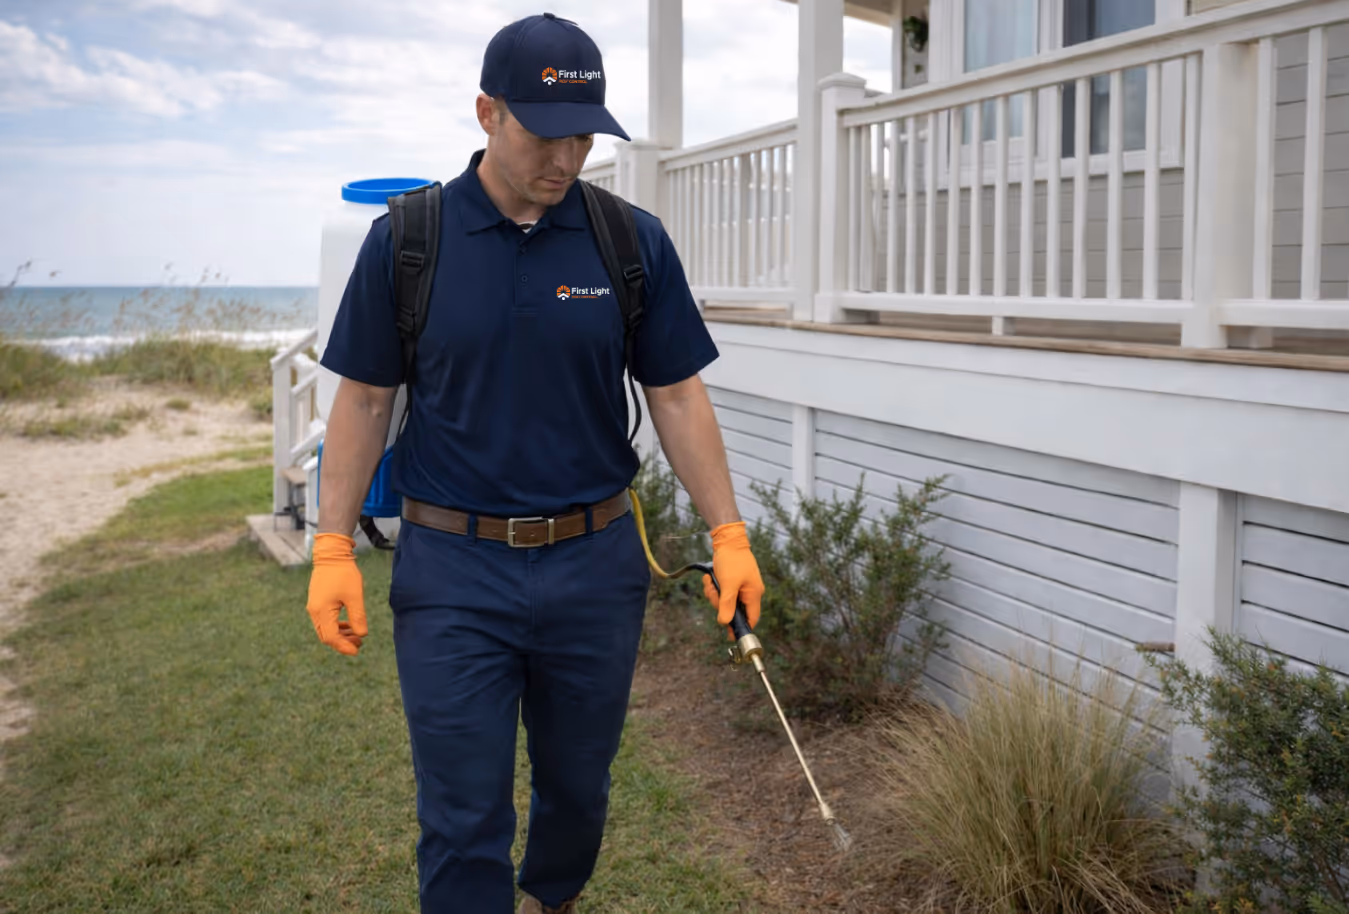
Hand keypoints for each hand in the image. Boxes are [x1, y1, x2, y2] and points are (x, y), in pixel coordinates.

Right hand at [306, 533, 367, 655]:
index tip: (357, 650)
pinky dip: (336, 626)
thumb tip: (362, 635)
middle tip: (359, 643)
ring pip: (325, 629)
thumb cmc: (344, 573)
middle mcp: (314, 611)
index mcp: (321, 611)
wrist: (331, 554)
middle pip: (326, 636)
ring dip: (340, 635)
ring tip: (356, 635)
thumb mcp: (355, 596)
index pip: (331, 637)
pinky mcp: (317, 602)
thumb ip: (358, 617)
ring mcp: (314, 607)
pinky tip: (348, 625)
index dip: (344, 646)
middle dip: (342, 643)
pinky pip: (324, 621)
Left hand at [701, 522, 763, 634]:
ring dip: (714, 593)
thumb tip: (725, 623)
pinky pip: (722, 591)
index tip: (728, 634)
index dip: (740, 627)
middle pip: (734, 610)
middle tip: (713, 593)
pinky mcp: (732, 581)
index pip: (751, 618)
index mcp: (754, 594)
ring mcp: (741, 586)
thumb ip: (727, 605)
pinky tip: (710, 578)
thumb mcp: (728, 584)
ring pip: (725, 601)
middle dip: (719, 603)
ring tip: (710, 581)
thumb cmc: (732, 559)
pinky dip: (714, 586)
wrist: (727, 539)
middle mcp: (750, 592)